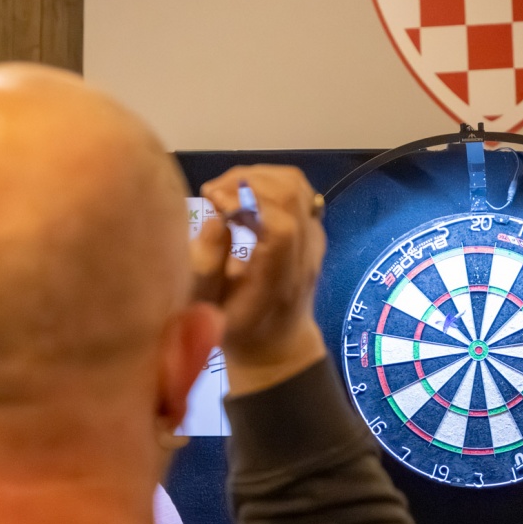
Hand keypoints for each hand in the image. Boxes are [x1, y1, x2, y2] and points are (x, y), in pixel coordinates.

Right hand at [193, 166, 326, 395]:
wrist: (279, 346)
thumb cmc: (238, 332)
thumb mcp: (208, 311)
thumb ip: (207, 268)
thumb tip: (216, 218)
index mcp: (280, 280)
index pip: (281, 226)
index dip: (245, 201)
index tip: (211, 198)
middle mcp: (305, 255)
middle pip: (291, 194)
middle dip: (246, 180)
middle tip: (212, 192)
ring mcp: (315, 241)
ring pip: (297, 185)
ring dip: (258, 176)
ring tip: (226, 191)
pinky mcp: (314, 232)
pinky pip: (298, 192)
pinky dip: (268, 183)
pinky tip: (244, 198)